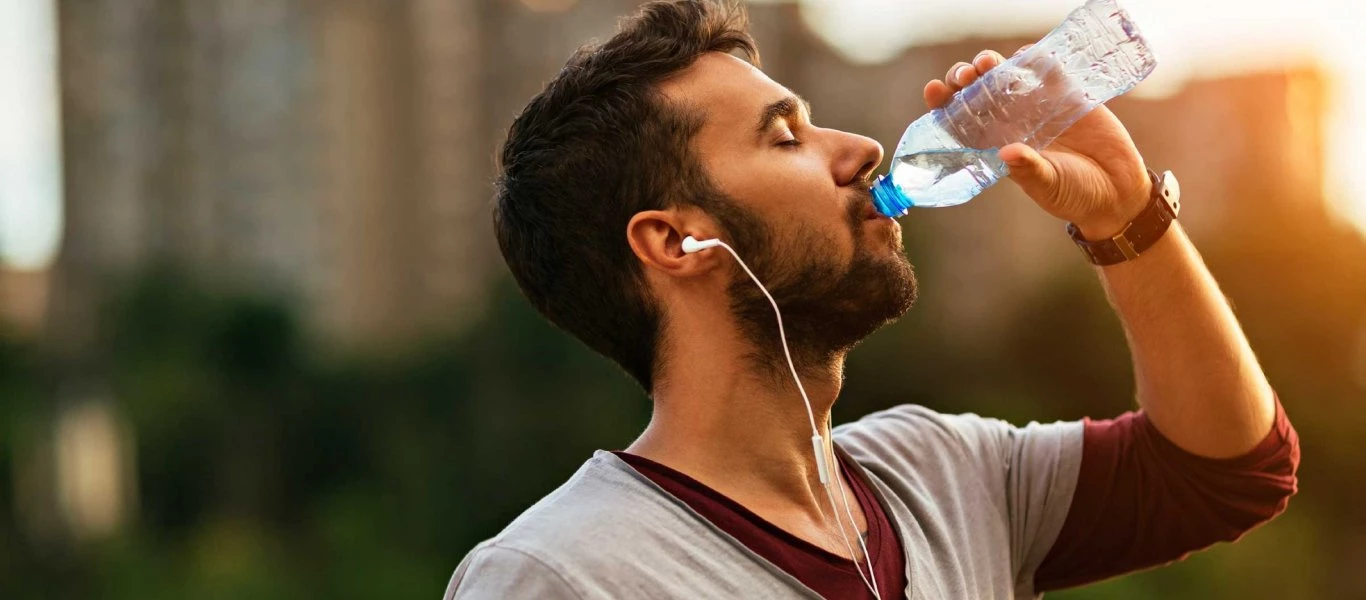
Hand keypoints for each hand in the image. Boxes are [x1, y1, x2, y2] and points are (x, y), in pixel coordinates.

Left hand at [923, 48, 1151, 238]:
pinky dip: (1034, 60)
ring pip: (1006, 76)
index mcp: (996, 146)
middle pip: (978, 93)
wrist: (1117, 191)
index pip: (961, 121)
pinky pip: (1045, 70)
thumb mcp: (1049, 185)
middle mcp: (1011, 123)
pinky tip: (1024, 56)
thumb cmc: (1074, 194)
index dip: (944, 104)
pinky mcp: (1067, 95)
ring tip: (987, 63)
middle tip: (965, 76)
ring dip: (993, 65)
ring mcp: (1037, 106)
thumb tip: (1008, 153)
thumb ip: (1029, 170)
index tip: (933, 90)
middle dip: (966, 79)